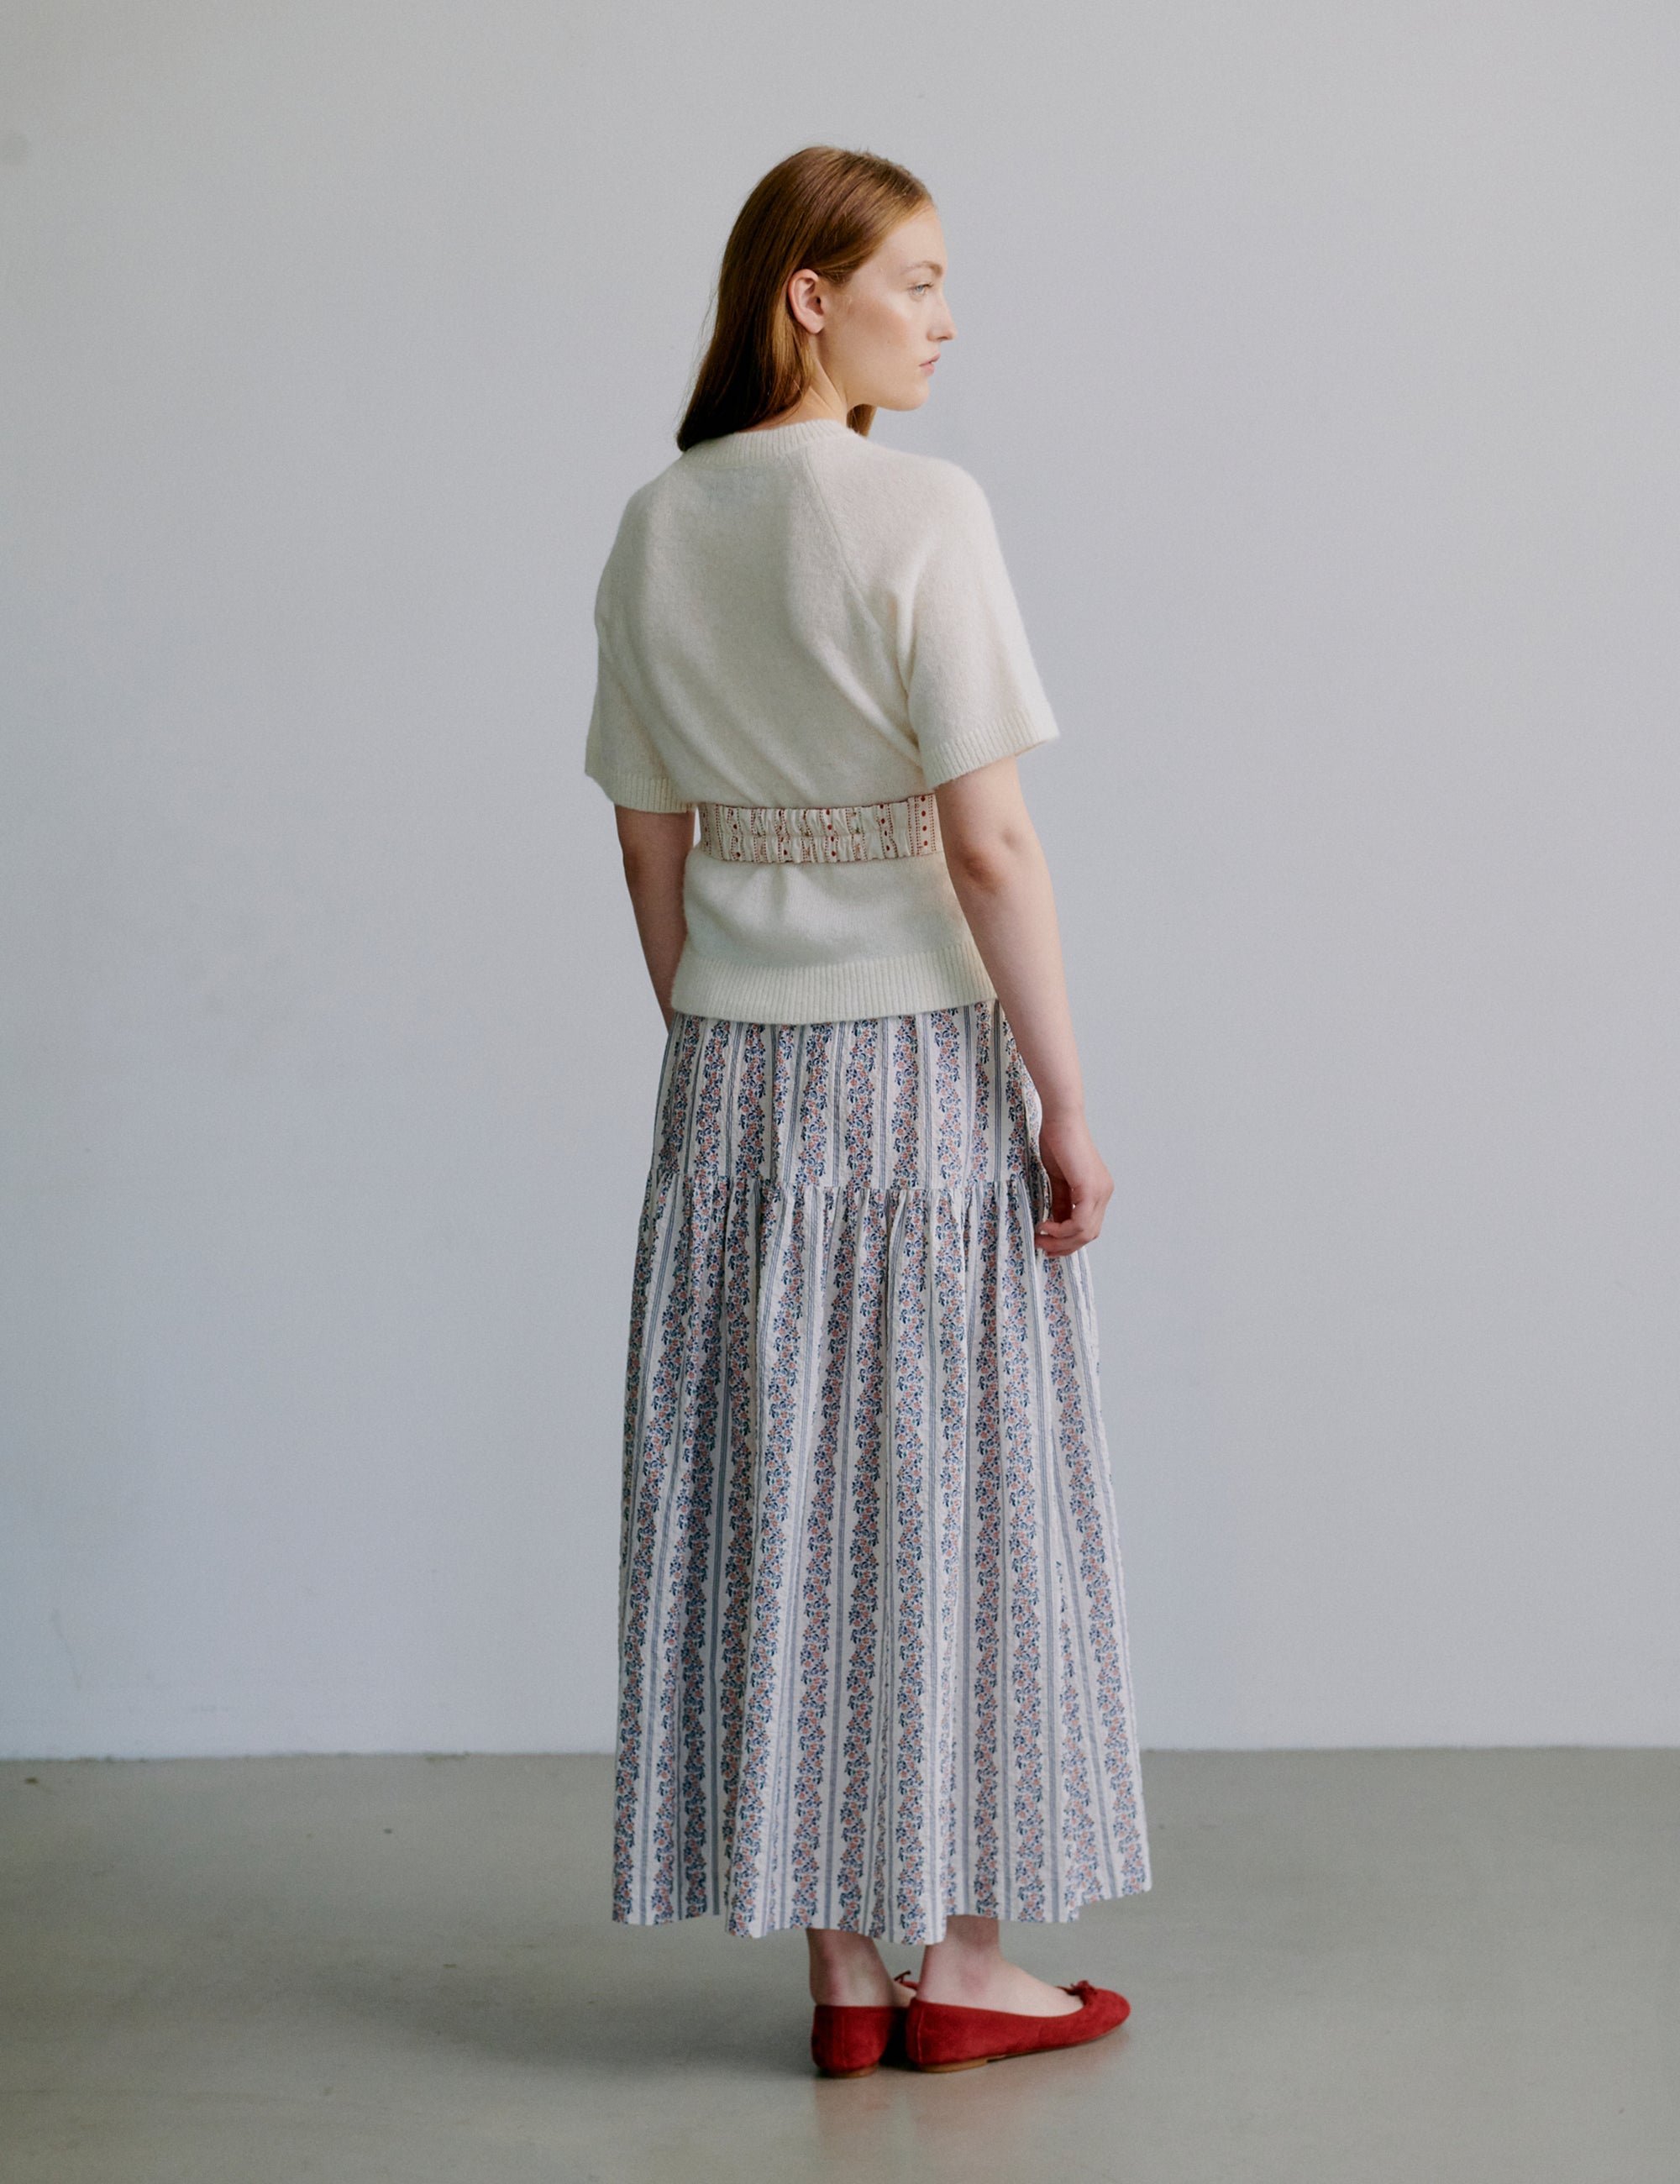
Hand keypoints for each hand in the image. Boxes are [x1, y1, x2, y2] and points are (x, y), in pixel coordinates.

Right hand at [1033, 1110, 1111, 1255]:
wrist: (1061, 1120)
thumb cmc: (1057, 1142)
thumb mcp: (1058, 1180)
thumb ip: (1060, 1203)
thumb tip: (1054, 1224)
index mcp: (1098, 1191)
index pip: (1088, 1227)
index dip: (1068, 1240)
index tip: (1046, 1241)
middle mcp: (1104, 1193)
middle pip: (1089, 1234)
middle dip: (1064, 1246)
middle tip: (1041, 1245)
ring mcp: (1100, 1191)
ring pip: (1086, 1232)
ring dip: (1061, 1240)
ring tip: (1041, 1237)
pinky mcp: (1090, 1189)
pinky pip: (1080, 1222)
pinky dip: (1062, 1229)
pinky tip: (1046, 1225)